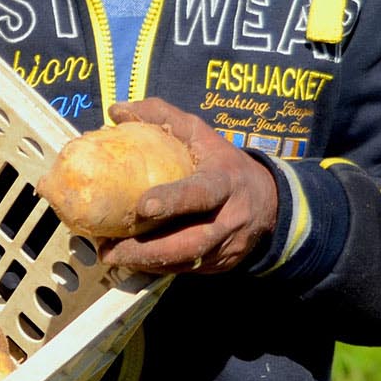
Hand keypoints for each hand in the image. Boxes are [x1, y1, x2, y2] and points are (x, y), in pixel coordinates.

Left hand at [93, 98, 278, 275]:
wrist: (270, 202)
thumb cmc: (223, 163)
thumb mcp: (201, 134)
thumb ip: (162, 117)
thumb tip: (117, 111)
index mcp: (225, 182)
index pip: (201, 193)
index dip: (175, 200)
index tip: (143, 205)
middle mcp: (229, 218)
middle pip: (190, 242)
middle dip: (148, 249)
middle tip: (110, 248)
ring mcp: (225, 247)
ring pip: (184, 262)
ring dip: (145, 262)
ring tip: (111, 255)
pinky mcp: (219, 265)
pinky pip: (185, 270)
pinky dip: (155, 266)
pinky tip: (130, 260)